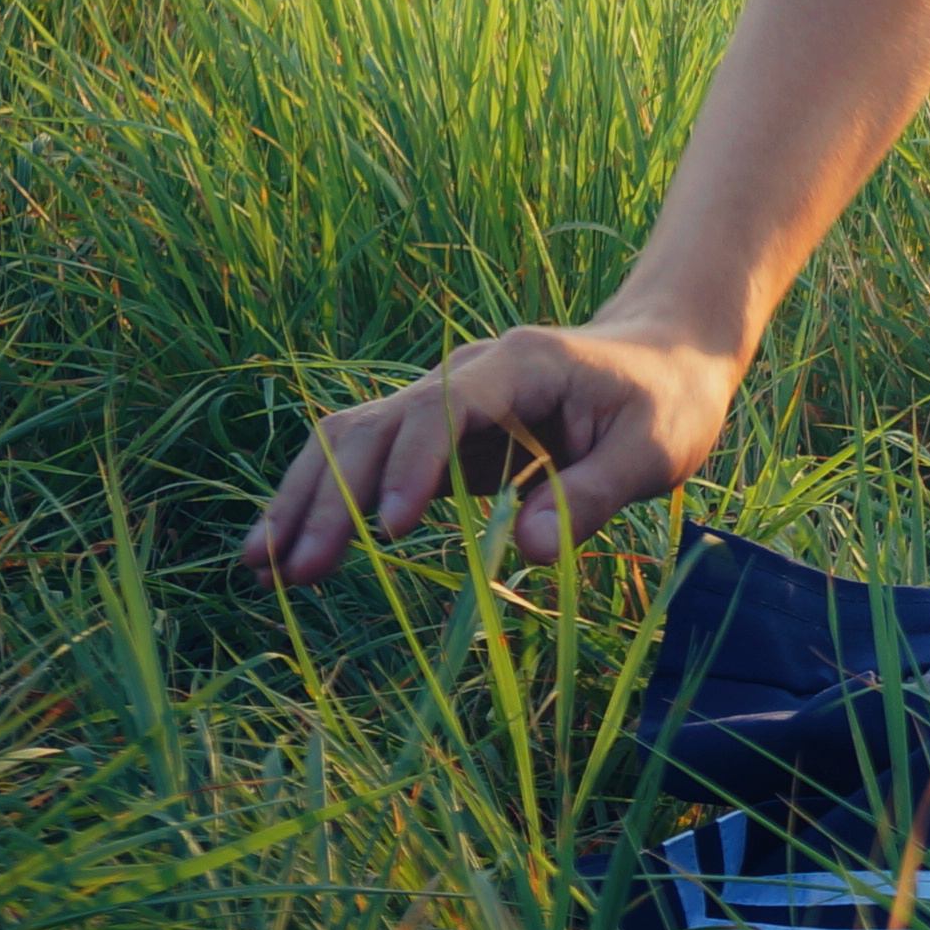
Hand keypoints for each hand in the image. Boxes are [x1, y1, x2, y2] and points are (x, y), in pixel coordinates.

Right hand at [242, 322, 743, 587]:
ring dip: (305, 500)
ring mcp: (444, 404)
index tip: (390, 528)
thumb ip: (594, 494)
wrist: (665, 359)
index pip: (444, 408)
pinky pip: (367, 464)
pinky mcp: (438, 439)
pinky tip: (284, 551)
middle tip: (298, 570)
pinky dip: (323, 503)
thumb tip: (524, 552)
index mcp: (519, 366)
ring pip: (352, 440)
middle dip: (332, 496)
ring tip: (262, 569)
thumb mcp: (655, 448)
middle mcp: (465, 375)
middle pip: (377, 426)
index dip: (413, 466)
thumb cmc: (667, 401)